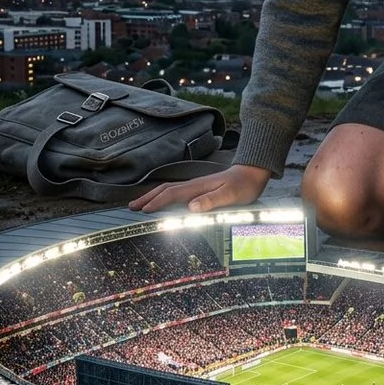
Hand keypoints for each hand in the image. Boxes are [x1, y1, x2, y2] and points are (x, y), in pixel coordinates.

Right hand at [128, 163, 271, 213]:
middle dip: (148, 197)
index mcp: (198, 187)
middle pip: (165, 189)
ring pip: (169, 190)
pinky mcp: (199, 189)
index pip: (172, 194)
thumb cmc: (243, 186)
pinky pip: (176, 192)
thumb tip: (191, 207)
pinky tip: (162, 202)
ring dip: (153, 196)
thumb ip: (212, 200)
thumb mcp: (231, 195)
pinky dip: (163, 196)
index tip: (144, 211)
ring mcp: (196, 186)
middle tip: (132, 207)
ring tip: (140, 204)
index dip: (157, 202)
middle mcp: (194, 185)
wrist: (252, 174)